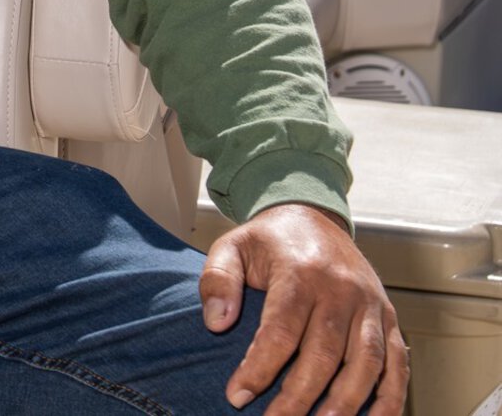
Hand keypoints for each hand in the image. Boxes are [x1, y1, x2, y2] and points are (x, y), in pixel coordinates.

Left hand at [201, 202, 407, 414]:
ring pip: (367, 362)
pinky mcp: (390, 318)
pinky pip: (399, 364)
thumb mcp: (231, 246)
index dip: (259, 367)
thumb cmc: (268, 241)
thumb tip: (216, 323)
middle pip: (325, 352)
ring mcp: (371, 305)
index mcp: (301, 271)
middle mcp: (342, 289)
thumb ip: (217, 280)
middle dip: (299, 395)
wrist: (313, 217)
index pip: (281, 329)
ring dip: (347, 402)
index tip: (237, 396)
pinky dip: (390, 397)